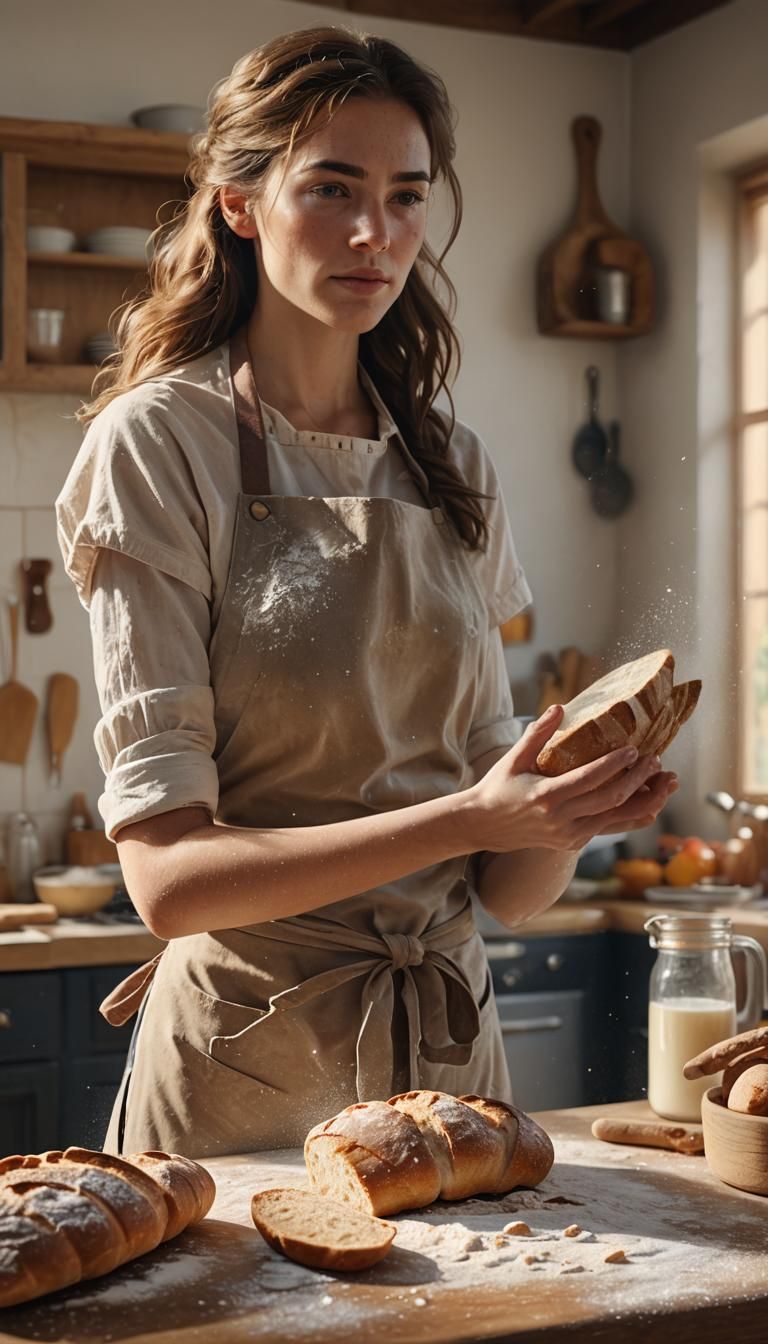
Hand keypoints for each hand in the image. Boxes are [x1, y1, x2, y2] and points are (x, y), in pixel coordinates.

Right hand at [465, 704, 677, 853]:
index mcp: (547, 796)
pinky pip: (610, 828)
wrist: (485, 826)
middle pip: (611, 799)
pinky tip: (650, 801)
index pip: (590, 779)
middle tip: (656, 760)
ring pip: (617, 818)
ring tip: (666, 782)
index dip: (616, 764)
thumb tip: (560, 707)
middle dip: (639, 779)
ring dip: (645, 800)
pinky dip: (632, 814)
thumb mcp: (514, 758)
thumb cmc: (499, 786)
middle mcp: (561, 820)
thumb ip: (537, 733)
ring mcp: (569, 835)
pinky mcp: (573, 844)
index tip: (634, 749)